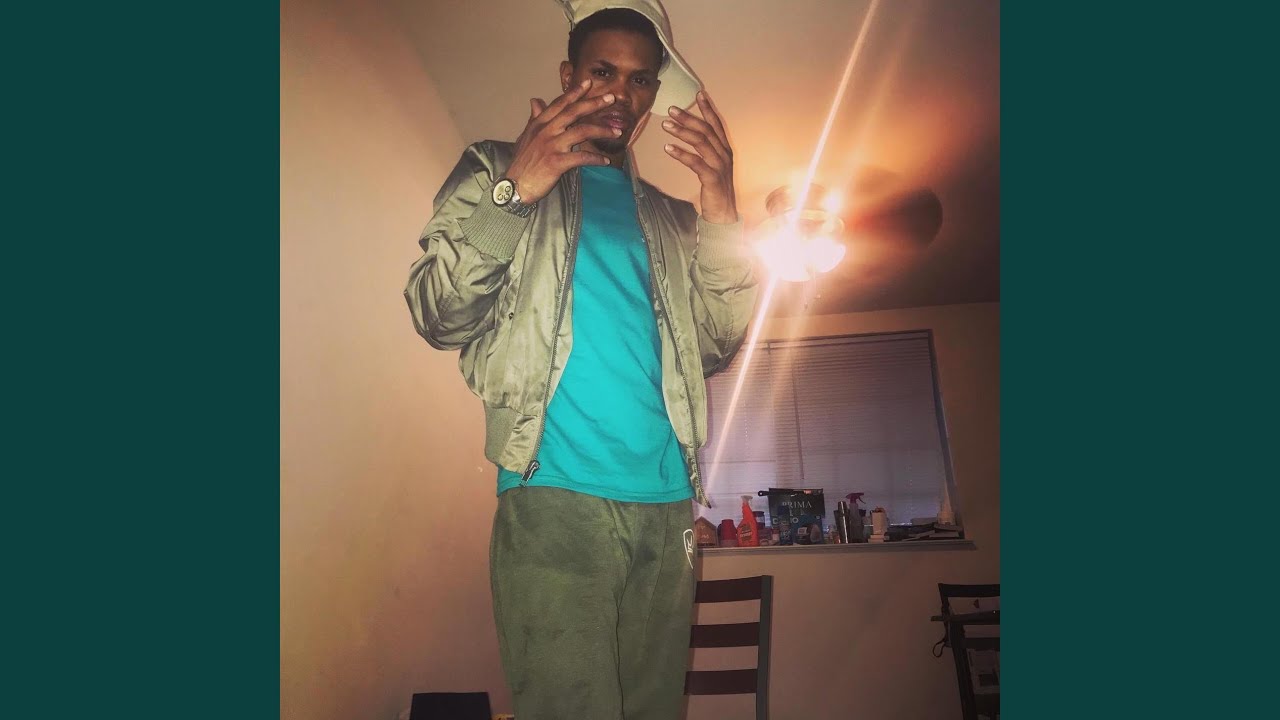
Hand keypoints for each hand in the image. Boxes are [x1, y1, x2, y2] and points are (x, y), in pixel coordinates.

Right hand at [505, 79, 622, 203]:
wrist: (515, 185)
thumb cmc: (522, 162)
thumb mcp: (526, 136)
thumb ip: (534, 118)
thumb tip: (534, 100)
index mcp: (539, 123)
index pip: (559, 104)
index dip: (574, 93)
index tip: (588, 83)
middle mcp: (546, 131)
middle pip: (573, 112)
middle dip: (593, 103)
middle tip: (611, 98)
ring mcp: (551, 146)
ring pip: (581, 132)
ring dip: (602, 131)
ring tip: (617, 132)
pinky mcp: (556, 162)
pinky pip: (581, 157)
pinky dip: (595, 159)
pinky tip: (605, 161)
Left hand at [662, 91, 737, 223]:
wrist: (723, 213)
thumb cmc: (715, 189)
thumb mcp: (712, 166)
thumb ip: (705, 151)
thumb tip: (690, 135)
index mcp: (725, 149)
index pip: (716, 124)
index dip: (707, 108)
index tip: (698, 94)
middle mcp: (724, 154)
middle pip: (705, 130)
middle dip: (688, 117)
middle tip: (671, 109)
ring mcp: (720, 166)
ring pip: (701, 143)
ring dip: (682, 132)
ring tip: (666, 125)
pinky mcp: (712, 178)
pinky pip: (695, 162)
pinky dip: (681, 154)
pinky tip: (667, 148)